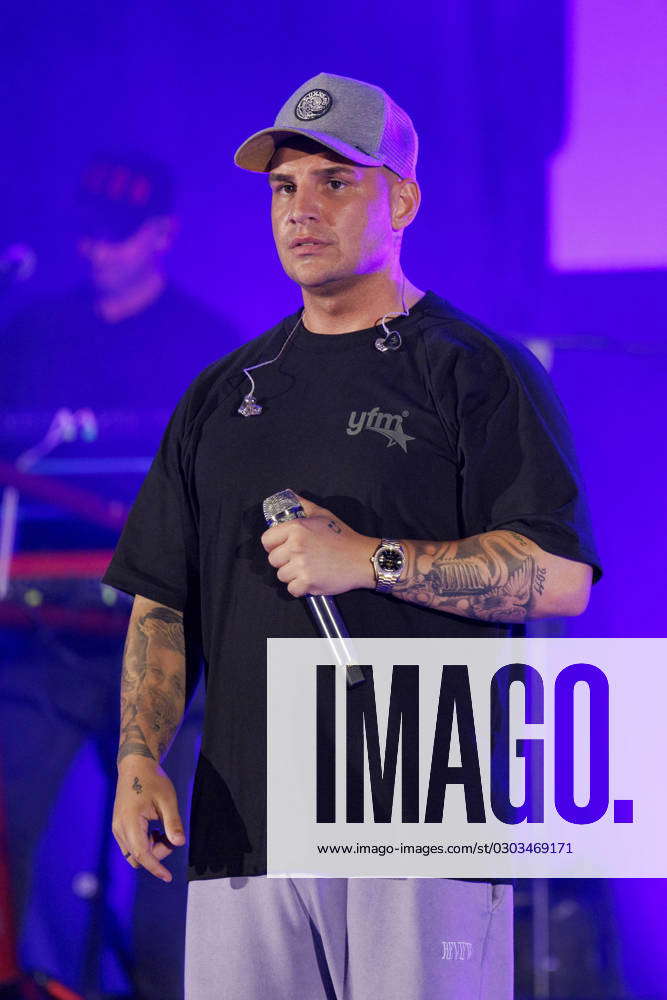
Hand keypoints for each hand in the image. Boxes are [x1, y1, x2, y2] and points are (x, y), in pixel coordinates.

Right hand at [112, 759, 185, 881]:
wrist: (135, 766)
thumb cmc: (153, 780)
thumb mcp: (167, 800)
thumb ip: (172, 823)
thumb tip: (179, 844)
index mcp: (130, 822)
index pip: (142, 855)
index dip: (156, 868)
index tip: (168, 877)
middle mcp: (119, 828)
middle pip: (137, 857)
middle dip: (156, 854)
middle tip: (171, 835)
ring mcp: (117, 828)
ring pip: (134, 853)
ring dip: (151, 849)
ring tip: (163, 830)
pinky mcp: (119, 826)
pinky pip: (131, 845)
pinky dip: (145, 843)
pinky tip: (156, 829)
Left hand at [261, 493, 376, 597]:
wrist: (362, 558)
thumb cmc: (343, 536)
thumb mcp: (322, 514)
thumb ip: (303, 504)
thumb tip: (288, 493)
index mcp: (296, 528)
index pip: (266, 540)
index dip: (273, 545)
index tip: (282, 547)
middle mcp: (296, 546)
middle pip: (273, 560)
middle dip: (284, 561)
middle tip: (300, 559)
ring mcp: (301, 565)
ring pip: (281, 575)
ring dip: (292, 575)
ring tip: (308, 569)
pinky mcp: (308, 582)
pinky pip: (291, 589)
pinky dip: (300, 588)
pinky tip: (311, 580)